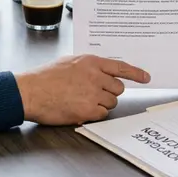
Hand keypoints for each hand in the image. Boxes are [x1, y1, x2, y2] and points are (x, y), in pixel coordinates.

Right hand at [15, 54, 150, 124]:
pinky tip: (79, 108)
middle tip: (92, 93)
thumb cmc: (45, 77)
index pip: (121, 67)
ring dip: (101, 104)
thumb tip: (101, 71)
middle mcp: (95, 76)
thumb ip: (88, 66)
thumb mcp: (69, 62)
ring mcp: (93, 94)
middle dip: (109, 92)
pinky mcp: (88, 110)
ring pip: (111, 103)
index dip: (136, 73)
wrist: (30, 92)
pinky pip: (102, 114)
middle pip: (118, 88)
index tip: (146, 78)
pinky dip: (94, 114)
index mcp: (91, 62)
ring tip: (81, 100)